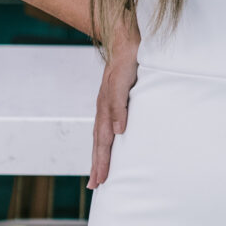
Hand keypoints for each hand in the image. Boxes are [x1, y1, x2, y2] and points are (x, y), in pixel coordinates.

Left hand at [89, 17, 139, 188]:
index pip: (101, 142)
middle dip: (97, 164)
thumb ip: (127, 112)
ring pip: (105, 126)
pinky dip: (118, 117)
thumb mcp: (129, 94)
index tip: (96, 184)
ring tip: (103, 169)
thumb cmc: (129, 69)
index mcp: (107, 112)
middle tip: (96, 185)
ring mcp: (109, 94)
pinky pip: (117, 102)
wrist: (126, 39)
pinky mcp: (118, 81)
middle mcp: (104, 106)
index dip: (98, 162)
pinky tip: (120, 131)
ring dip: (104, 149)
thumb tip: (126, 133)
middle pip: (99, 140)